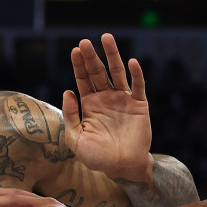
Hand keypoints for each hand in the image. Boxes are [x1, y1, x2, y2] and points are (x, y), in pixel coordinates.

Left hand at [63, 34, 152, 181]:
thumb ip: (71, 116)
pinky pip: (138, 86)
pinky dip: (136, 74)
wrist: (122, 167)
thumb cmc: (97, 157)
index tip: (75, 50)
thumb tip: (68, 91)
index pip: (83, 79)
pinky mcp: (139, 105)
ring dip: (112, 55)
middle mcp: (106, 98)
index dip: (79, 65)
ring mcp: (123, 100)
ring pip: (117, 72)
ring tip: (106, 38)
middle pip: (98, 72)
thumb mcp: (76, 139)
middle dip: (91, 57)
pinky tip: (131, 62)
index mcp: (90, 105)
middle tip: (85, 42)